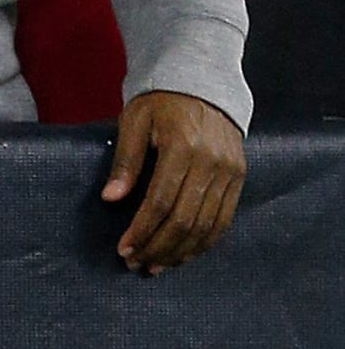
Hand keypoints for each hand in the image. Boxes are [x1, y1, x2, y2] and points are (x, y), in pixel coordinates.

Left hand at [101, 91, 245, 273]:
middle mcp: (211, 162)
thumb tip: (110, 198)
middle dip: (158, 247)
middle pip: (185, 219)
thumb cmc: (160, 102)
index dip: (141, 230)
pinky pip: (224, 219)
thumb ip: (125, 161)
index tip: (123, 249)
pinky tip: (184, 254)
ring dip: (180, 251)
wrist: (203, 82)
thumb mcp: (134, 121)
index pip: (161, 201)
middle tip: (136, 264)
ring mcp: (229, 170)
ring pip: (206, 225)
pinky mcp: (239, 176)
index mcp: (183, 146)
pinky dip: (204, 242)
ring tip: (157, 266)